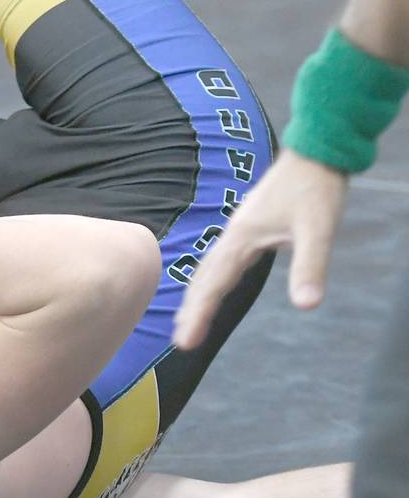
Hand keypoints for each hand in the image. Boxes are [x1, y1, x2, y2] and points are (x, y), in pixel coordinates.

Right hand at [173, 149, 348, 349]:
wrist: (316, 153)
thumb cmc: (316, 190)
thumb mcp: (318, 230)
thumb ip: (310, 267)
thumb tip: (307, 306)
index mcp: (241, 239)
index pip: (214, 284)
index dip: (199, 315)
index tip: (185, 344)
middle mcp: (233, 236)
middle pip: (204, 278)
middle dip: (192, 309)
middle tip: (180, 340)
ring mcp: (239, 231)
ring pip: (209, 268)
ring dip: (198, 295)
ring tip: (187, 319)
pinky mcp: (249, 228)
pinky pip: (221, 260)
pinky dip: (211, 279)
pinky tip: (214, 285)